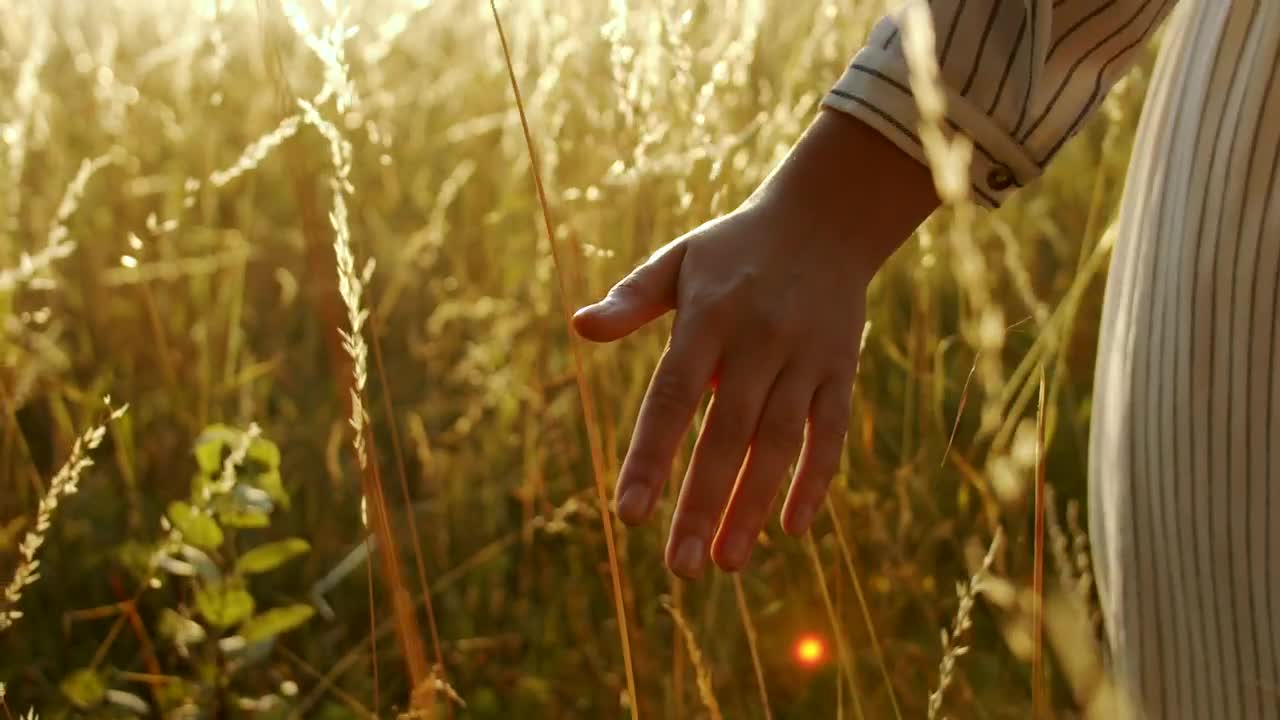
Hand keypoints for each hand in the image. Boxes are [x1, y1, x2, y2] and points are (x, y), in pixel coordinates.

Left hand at [573, 111, 938, 577]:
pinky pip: (831, 432)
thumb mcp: (678, 262)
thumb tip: (579, 327)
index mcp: (708, 316)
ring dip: (754, 506)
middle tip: (680, 571)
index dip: (652, 456)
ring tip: (726, 563)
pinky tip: (792, 527)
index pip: (673, 396)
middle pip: (728, 434)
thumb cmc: (733, 251)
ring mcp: (805, 356)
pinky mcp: (842, 369)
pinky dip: (816, 480)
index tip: (629, 515)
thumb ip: (631, 299)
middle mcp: (759, 340)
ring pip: (780, 443)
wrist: (826, 219)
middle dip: (703, 504)